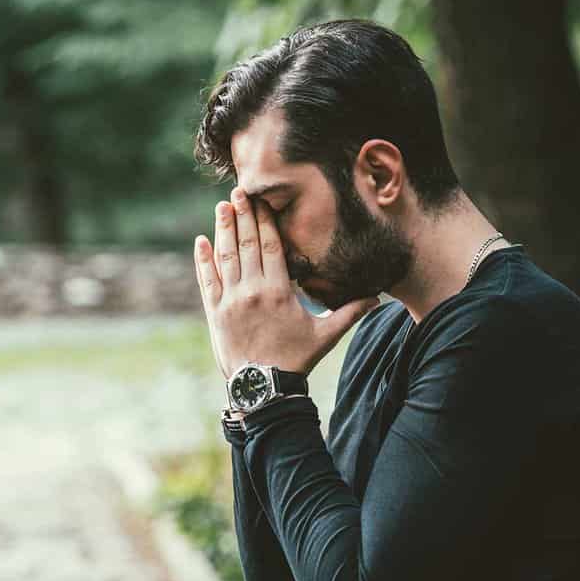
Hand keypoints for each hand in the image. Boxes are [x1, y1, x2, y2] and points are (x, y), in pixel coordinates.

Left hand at [193, 186, 378, 380]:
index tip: (261, 200)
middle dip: (242, 216)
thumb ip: (350, 313)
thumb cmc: (296, 360)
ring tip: (222, 207)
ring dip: (223, 230)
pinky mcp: (215, 313)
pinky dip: (203, 260)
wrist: (263, 388)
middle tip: (238, 192)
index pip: (271, 246)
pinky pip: (207, 281)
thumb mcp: (325, 336)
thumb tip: (378, 298)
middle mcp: (252, 291)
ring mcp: (230, 301)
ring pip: (225, 257)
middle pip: (247, 244)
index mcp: (278, 291)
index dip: (265, 220)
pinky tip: (201, 241)